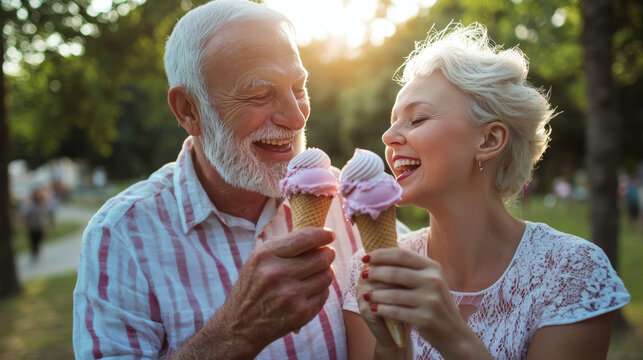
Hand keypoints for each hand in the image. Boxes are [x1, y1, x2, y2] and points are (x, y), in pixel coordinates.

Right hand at [213, 227, 336, 355]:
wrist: (241, 325)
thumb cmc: (253, 287)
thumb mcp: (258, 259)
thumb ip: (285, 245)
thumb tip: (317, 236)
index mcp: (266, 255)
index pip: (305, 238)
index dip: (323, 235)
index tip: (329, 235)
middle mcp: (277, 273)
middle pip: (321, 257)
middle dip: (328, 253)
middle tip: (327, 254)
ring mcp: (290, 295)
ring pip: (326, 275)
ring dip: (325, 272)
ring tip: (316, 273)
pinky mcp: (300, 313)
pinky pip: (324, 294)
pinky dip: (321, 290)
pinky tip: (310, 290)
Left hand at [363, 248, 490, 358]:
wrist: (453, 332)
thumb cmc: (434, 302)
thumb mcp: (429, 281)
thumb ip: (409, 268)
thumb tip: (378, 256)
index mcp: (433, 267)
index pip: (401, 255)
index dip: (380, 254)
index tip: (366, 258)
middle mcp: (433, 281)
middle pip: (395, 273)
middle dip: (375, 273)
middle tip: (364, 275)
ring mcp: (430, 300)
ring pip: (393, 294)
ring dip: (375, 293)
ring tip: (366, 294)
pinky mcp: (424, 318)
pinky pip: (395, 312)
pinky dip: (382, 309)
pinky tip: (374, 308)